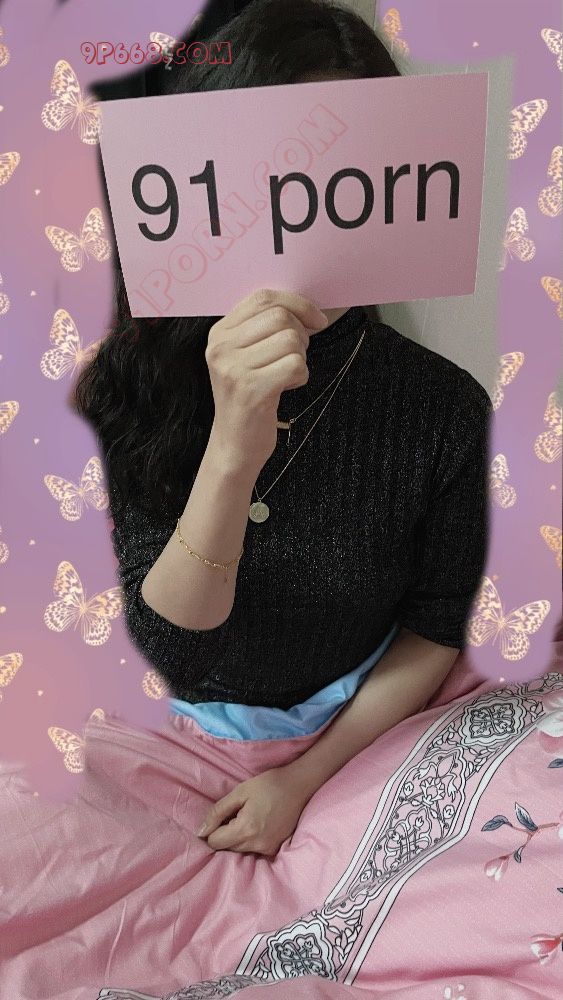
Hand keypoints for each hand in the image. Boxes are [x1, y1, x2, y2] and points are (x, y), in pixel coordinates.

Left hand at [195, 765, 311, 856]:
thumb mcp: (239, 792)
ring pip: (240, 850)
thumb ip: (217, 812)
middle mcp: (257, 844)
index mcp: (246, 829)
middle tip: (237, 812)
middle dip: (226, 833)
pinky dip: (251, 839)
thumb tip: (200, 832)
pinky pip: (254, 849)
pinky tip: (258, 822)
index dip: (213, 829)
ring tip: (249, 816)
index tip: (221, 815)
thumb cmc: (268, 784)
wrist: (299, 785)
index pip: (215, 842)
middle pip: (227, 848)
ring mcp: (268, 848)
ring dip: (238, 837)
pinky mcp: (275, 848)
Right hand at [205, 288, 328, 475]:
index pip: (263, 297)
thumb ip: (263, 328)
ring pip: (291, 340)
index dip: (297, 303)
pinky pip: (295, 365)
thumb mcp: (245, 357)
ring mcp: (234, 369)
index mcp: (219, 333)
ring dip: (301, 358)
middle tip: (295, 357)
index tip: (316, 319)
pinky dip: (301, 376)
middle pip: (280, 317)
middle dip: (301, 335)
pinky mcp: (251, 390)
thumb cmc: (248, 398)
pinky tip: (288, 387)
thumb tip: (306, 307)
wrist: (234, 444)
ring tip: (287, 374)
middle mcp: (221, 348)